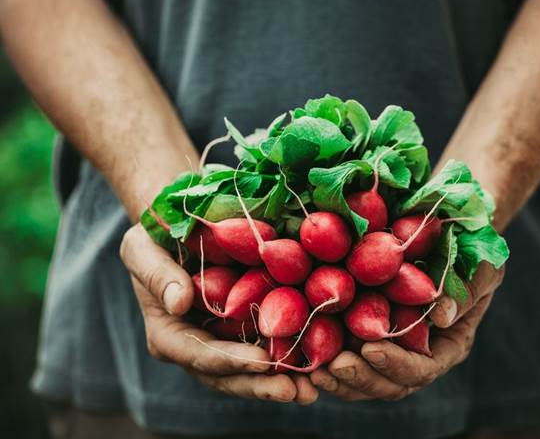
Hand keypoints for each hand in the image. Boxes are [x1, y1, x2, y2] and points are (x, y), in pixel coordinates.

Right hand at [120, 223, 317, 404]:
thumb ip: (157, 275)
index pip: (198, 354)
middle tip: (295, 391)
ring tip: (311, 390)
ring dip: (280, 381)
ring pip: (249, 371)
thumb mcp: (142, 248)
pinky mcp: (244, 329)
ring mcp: (222, 341)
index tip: (262, 361)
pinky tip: (316, 363)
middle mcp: (195, 346)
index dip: (230, 361)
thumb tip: (179, 303)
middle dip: (260, 384)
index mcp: (168, 333)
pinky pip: (266, 347)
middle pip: (227, 375)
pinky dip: (290, 357)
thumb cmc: (154, 237)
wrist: (178, 228)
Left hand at [310, 263, 503, 400]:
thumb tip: (443, 317)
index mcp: (448, 344)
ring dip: (340, 378)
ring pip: (365, 378)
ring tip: (315, 370)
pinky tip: (304, 351)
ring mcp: (391, 346)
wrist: (450, 235)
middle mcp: (418, 353)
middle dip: (361, 377)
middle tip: (334, 366)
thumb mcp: (480, 265)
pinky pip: (347, 353)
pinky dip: (327, 355)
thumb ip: (466, 290)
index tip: (372, 348)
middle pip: (389, 383)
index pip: (422, 368)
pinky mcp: (365, 331)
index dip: (397, 364)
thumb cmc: (473, 249)